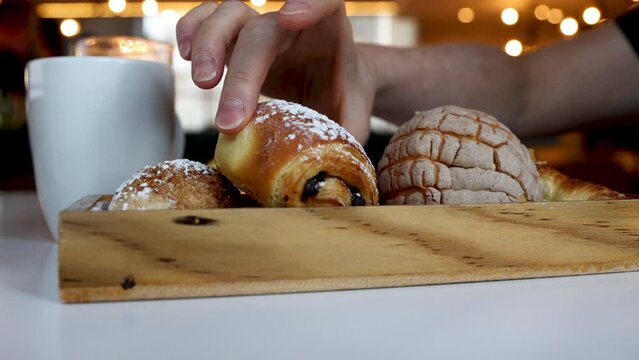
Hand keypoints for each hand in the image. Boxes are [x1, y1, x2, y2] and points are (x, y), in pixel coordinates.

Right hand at [176, 0, 374, 142]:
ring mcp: (260, 27)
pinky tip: (185, 56)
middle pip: (262, 30)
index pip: (325, 2)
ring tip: (203, 83)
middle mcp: (292, 23)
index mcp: (330, 31)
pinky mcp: (236, 38)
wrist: (334, 86)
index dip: (309, 3)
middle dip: (242, 73)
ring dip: (210, 44)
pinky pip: (207, 18)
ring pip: (229, 14)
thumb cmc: (343, 97)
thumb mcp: (353, 119)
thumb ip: (346, 136)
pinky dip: (191, 29)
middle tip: (231, 119)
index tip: (290, 17)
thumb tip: (325, 169)